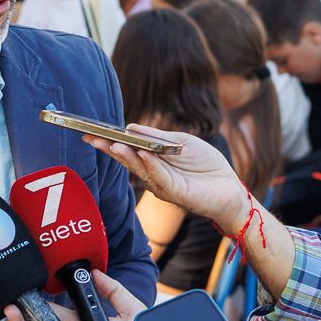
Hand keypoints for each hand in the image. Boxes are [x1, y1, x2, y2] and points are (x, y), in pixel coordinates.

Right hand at [84, 125, 250, 229]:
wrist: (230, 188)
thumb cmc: (207, 165)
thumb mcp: (181, 143)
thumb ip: (157, 137)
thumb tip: (130, 127)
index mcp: (152, 162)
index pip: (127, 150)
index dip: (109, 141)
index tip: (90, 132)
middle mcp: (153, 176)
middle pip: (127, 160)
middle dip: (109, 148)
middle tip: (91, 138)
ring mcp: (163, 186)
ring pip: (140, 169)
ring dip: (126, 156)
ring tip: (113, 143)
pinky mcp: (176, 193)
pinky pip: (160, 177)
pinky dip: (150, 164)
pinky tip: (142, 153)